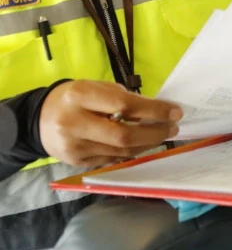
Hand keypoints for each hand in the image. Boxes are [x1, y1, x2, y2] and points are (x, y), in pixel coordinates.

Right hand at [39, 80, 181, 166]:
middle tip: (173, 128)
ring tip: (162, 135)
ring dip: (147, 144)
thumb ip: (120, 96)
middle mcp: (74, 122)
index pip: (124, 104)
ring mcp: (75, 146)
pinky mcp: (77, 162)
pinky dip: (131, 152)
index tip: (175, 111)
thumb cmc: (73, 98)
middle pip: (124, 134)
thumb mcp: (92, 87)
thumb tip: (156, 110)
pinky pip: (113, 159)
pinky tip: (141, 144)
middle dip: (154, 132)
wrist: (39, 120)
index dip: (154, 110)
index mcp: (79, 95)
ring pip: (121, 150)